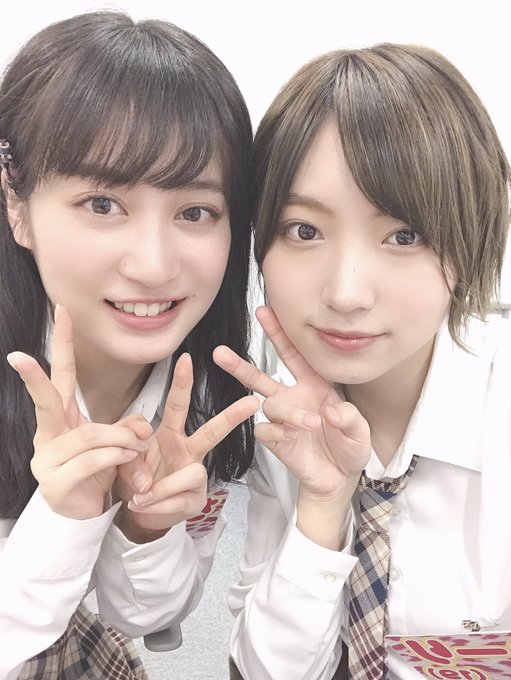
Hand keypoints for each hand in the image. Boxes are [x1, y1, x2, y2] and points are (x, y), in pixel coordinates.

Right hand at [6, 305, 151, 519]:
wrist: (85, 514)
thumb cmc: (99, 471)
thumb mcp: (116, 444)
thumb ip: (129, 428)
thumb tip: (144, 425)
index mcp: (62, 419)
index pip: (62, 376)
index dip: (64, 345)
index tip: (61, 312)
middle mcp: (48, 435)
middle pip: (46, 400)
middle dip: (35, 376)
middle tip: (18, 356)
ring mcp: (47, 460)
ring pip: (89, 434)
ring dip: (120, 438)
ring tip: (138, 446)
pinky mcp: (55, 483)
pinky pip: (91, 460)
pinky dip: (115, 457)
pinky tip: (128, 459)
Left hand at [120, 352, 258, 535]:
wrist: (137, 514)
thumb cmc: (135, 478)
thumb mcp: (122, 458)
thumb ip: (128, 454)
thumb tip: (146, 474)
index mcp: (170, 434)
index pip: (177, 406)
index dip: (182, 383)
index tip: (186, 359)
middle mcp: (188, 451)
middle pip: (212, 431)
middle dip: (231, 416)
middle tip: (252, 402)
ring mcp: (196, 475)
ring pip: (192, 473)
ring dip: (162, 488)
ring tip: (139, 497)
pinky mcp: (197, 500)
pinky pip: (180, 499)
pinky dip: (156, 506)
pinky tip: (144, 507)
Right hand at [213, 306, 370, 500]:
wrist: (339, 479)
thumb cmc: (349, 448)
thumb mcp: (360, 431)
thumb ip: (350, 418)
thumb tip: (330, 411)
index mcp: (314, 385)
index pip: (293, 355)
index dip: (278, 333)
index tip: (264, 311)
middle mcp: (293, 398)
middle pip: (260, 376)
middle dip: (239, 364)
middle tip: (220, 353)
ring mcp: (282, 420)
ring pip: (269, 405)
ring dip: (290, 412)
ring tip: (310, 423)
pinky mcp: (276, 441)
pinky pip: (265, 430)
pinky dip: (277, 432)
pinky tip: (290, 437)